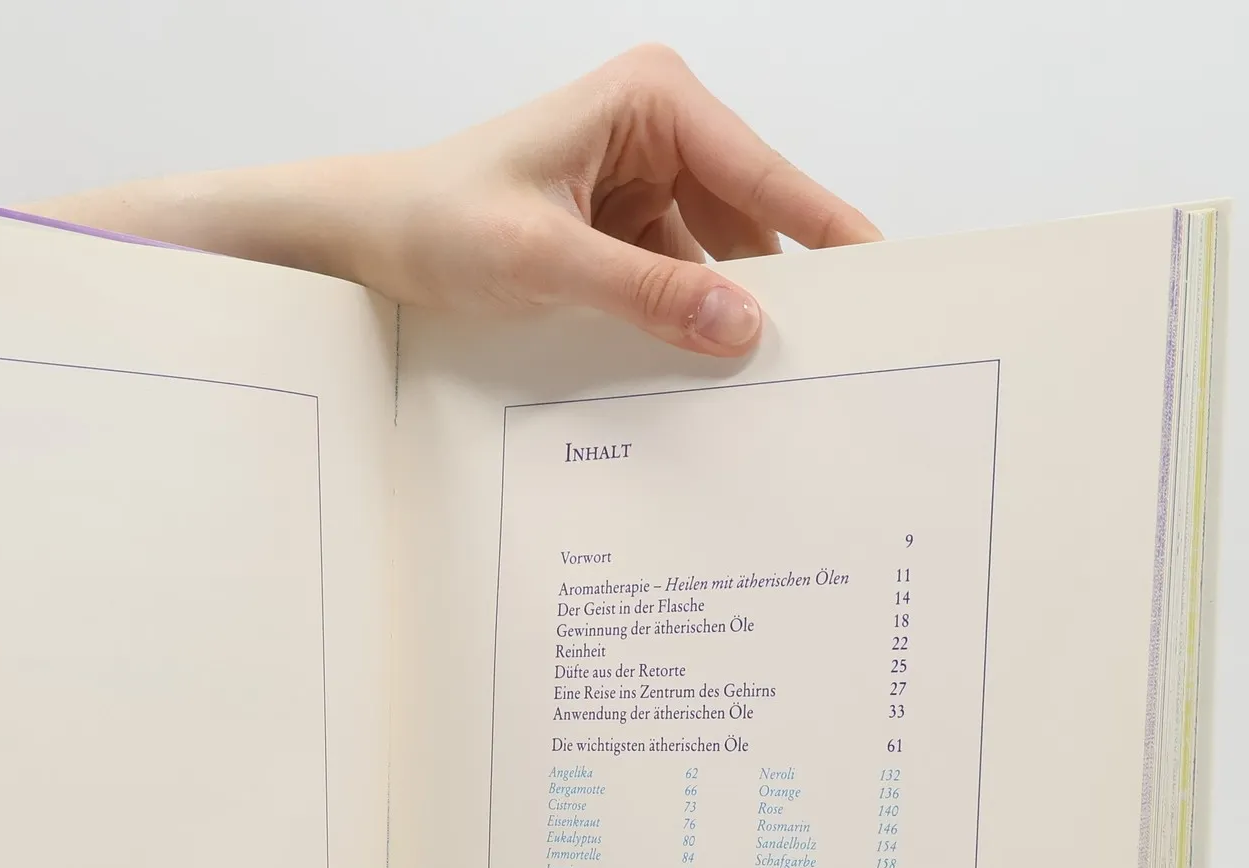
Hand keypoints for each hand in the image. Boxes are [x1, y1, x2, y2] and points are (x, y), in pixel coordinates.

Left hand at [42, 46, 877, 355]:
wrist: (362, 241)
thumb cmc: (433, 221)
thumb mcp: (545, 262)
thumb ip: (649, 295)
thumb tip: (744, 328)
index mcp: (653, 102)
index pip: (768, 176)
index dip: (829, 237)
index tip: (886, 285)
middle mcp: (660, 129)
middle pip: (754, 218)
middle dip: (780, 289)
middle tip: (833, 360)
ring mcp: (644, 180)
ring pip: (721, 258)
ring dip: (730, 318)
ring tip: (773, 385)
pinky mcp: (624, 230)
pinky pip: (682, 281)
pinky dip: (690, 326)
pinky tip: (707, 377)